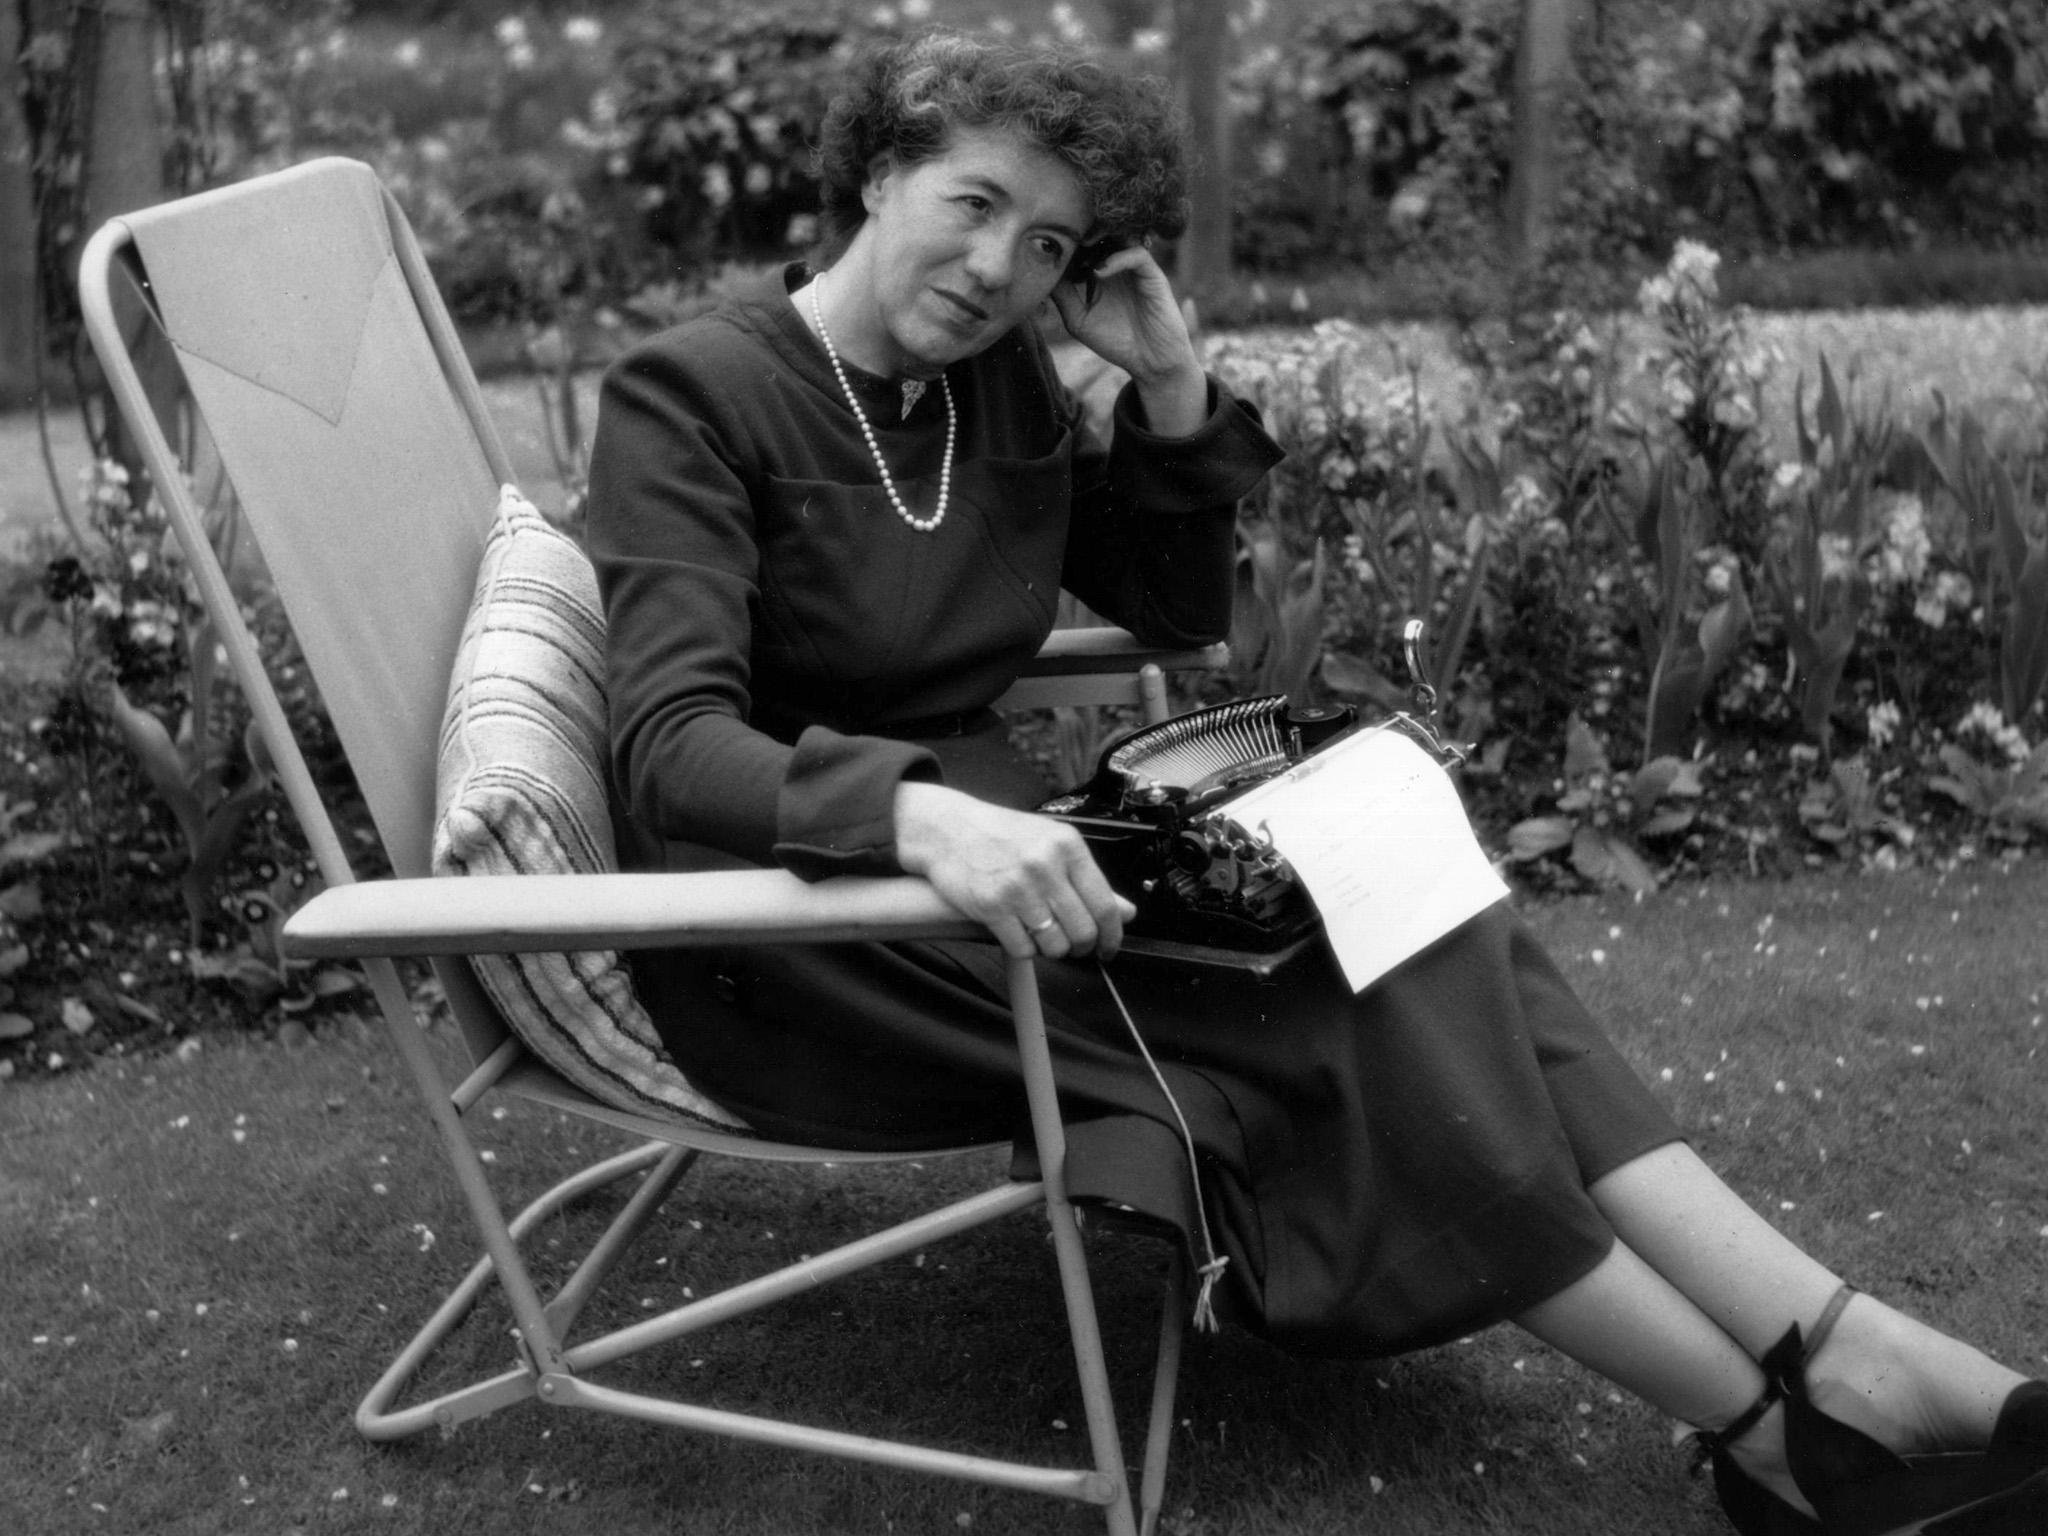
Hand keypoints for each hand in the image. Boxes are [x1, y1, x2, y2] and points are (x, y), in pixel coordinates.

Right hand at [893, 781, 1134, 959]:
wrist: (949, 829)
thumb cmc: (1003, 836)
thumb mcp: (1051, 845)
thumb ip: (1089, 880)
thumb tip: (1126, 912)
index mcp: (1068, 847)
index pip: (1105, 905)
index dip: (1112, 936)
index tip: (1109, 948)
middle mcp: (1046, 866)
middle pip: (1082, 931)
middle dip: (1081, 947)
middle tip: (1074, 946)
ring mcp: (1018, 887)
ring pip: (1055, 945)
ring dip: (1052, 949)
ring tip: (1042, 934)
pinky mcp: (992, 907)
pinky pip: (1024, 948)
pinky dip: (1025, 948)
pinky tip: (1019, 932)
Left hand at [1047, 244, 1206, 436]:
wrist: (1150, 361)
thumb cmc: (1115, 341)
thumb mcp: (1077, 319)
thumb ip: (1061, 295)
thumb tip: (1041, 273)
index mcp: (1099, 271)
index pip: (1083, 243)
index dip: (1067, 241)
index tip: (1050, 248)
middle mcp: (1118, 264)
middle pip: (1101, 232)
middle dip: (1082, 231)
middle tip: (1064, 238)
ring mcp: (1136, 268)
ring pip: (1121, 234)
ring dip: (1101, 236)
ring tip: (1081, 244)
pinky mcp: (1153, 275)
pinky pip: (1137, 254)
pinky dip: (1117, 258)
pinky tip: (1099, 272)